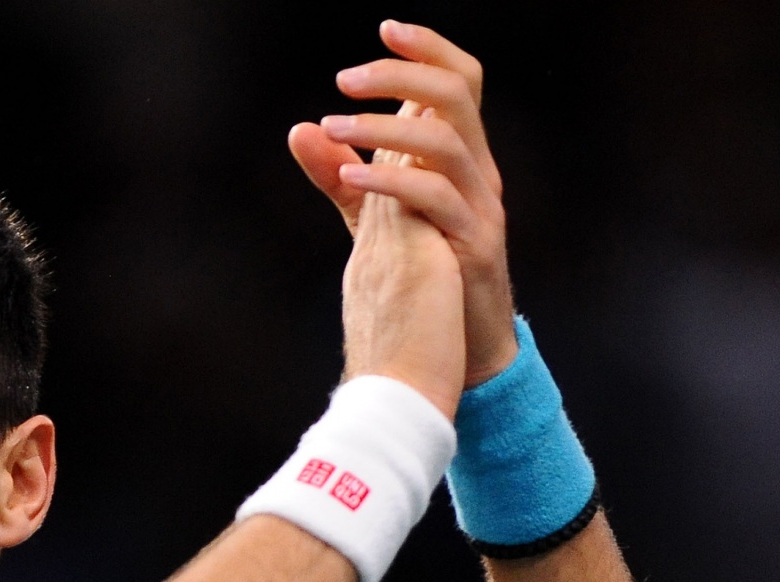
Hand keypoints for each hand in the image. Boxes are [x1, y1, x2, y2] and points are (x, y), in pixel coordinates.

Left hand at [290, 20, 518, 387]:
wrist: (458, 349)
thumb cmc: (423, 278)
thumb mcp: (376, 218)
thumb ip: (342, 173)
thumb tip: (301, 128)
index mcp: (461, 158)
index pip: (459, 81)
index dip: (428, 49)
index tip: (384, 30)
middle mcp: (478, 172)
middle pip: (454, 95)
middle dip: (399, 76)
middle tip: (344, 80)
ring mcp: (481, 207)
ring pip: (445, 141)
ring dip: (382, 127)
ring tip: (332, 125)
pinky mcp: (475, 245)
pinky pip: (436, 199)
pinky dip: (389, 183)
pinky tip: (349, 181)